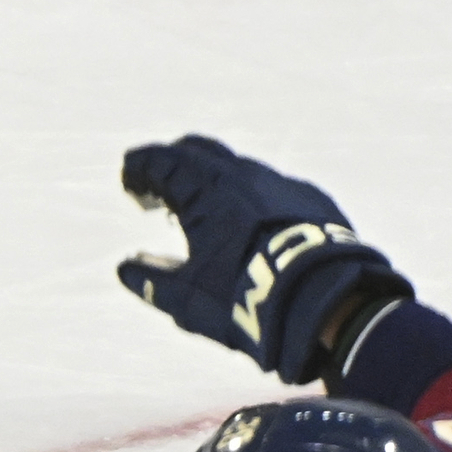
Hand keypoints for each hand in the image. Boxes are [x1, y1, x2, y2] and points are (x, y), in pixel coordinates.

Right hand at [116, 136, 411, 384]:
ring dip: (211, 180)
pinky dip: (246, 196)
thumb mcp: (187, 298)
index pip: (163, 163)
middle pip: (198, 150)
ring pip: (237, 167)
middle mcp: (243, 175)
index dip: (140, 169)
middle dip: (172, 163)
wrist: (324, 300)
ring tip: (199, 209)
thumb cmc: (246, 298)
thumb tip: (126, 269)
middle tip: (156, 187)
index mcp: (206, 190)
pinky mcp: (311, 197)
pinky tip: (246, 224)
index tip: (128, 182)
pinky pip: (270, 186)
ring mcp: (281, 182)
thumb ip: (151, 281)